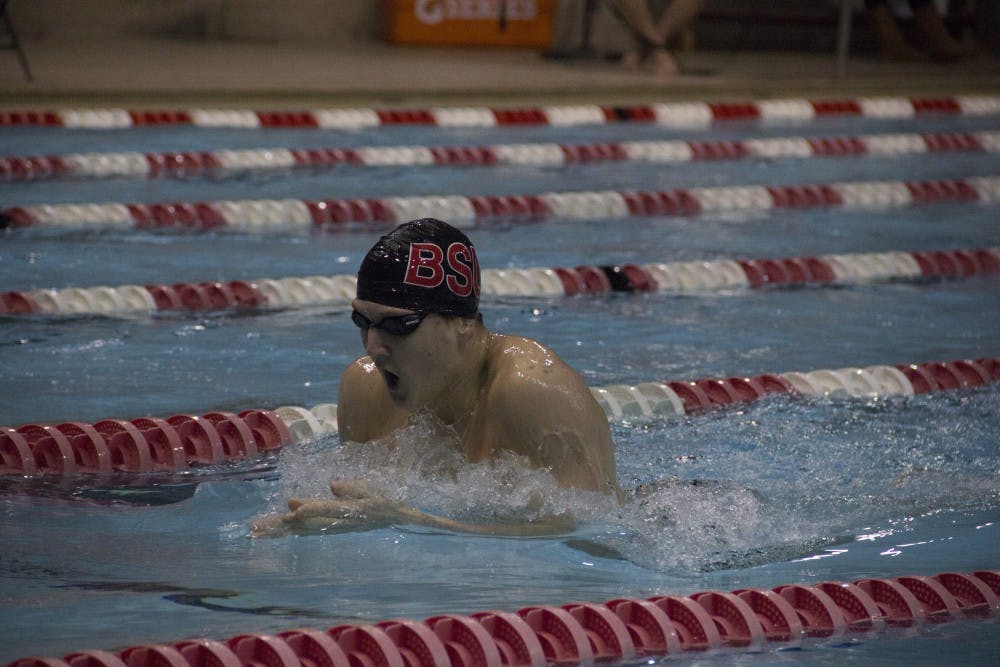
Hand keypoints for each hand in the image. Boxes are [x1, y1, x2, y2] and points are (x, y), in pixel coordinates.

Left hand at [251, 479, 413, 536]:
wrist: (389, 519)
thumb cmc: (379, 501)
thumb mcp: (370, 491)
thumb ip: (351, 488)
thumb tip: (332, 485)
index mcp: (348, 512)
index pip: (327, 510)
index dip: (311, 509)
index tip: (295, 510)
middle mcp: (335, 524)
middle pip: (305, 524)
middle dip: (281, 524)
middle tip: (257, 527)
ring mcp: (329, 528)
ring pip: (300, 529)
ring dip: (278, 530)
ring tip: (255, 529)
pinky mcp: (326, 529)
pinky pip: (302, 531)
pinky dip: (286, 531)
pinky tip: (272, 532)